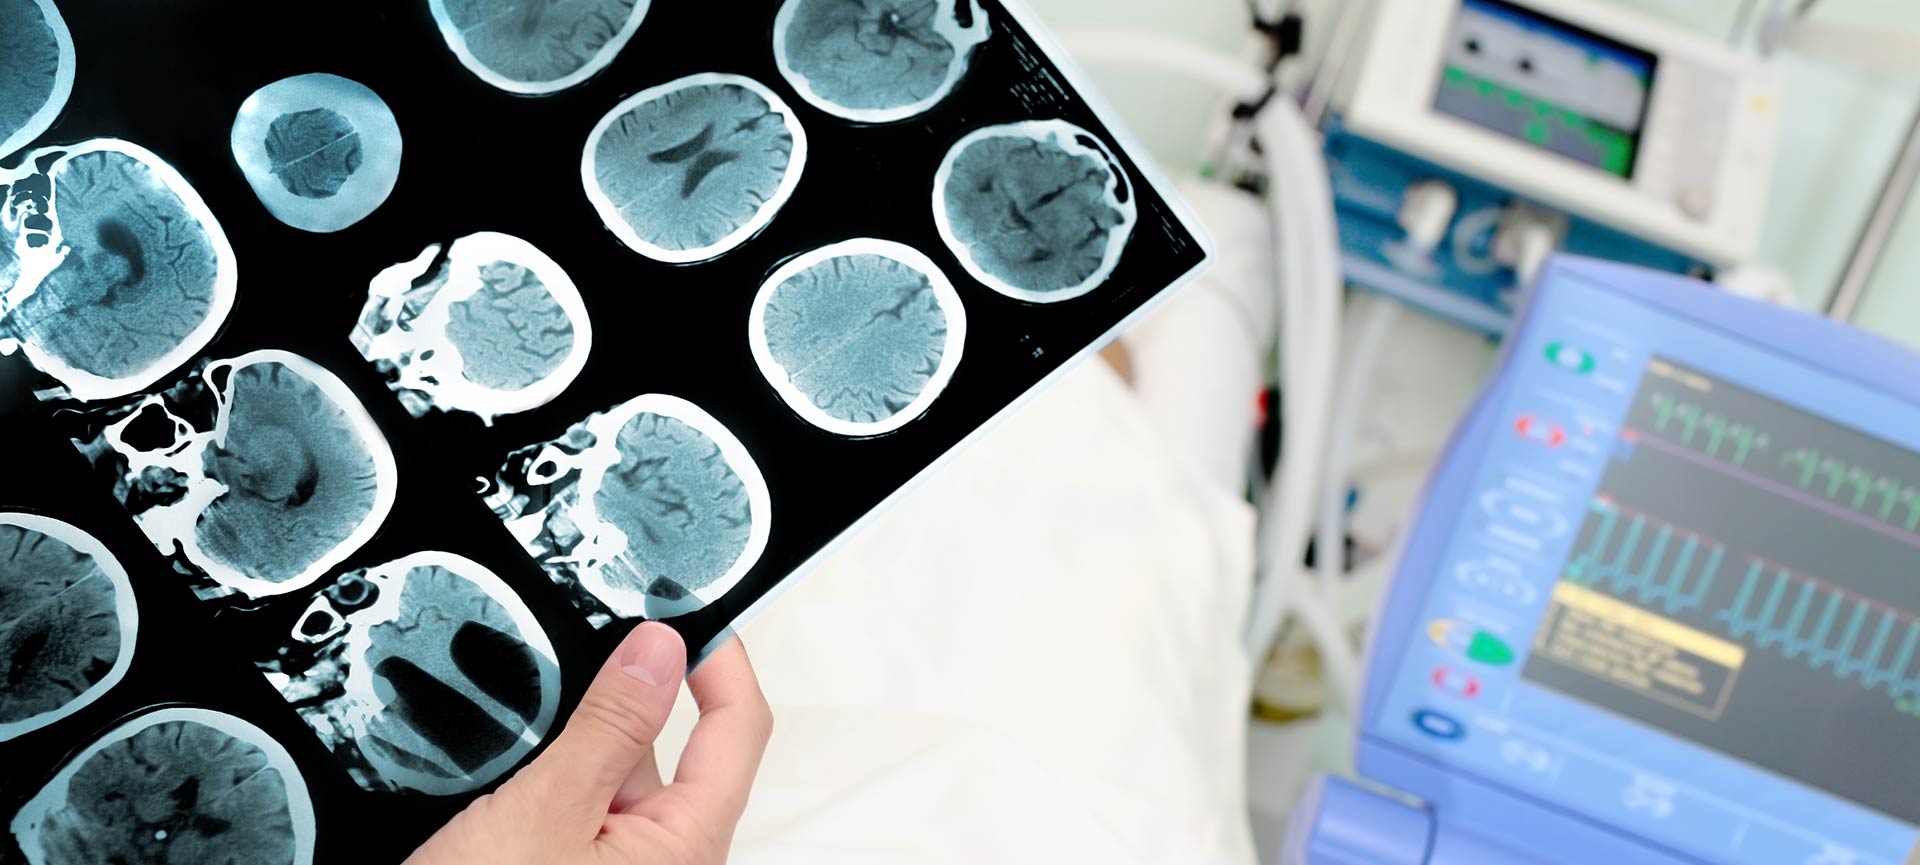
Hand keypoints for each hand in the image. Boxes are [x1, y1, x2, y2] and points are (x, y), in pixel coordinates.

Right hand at [408, 622, 771, 864]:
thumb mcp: (548, 813)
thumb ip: (611, 727)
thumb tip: (661, 647)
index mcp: (689, 845)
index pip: (738, 728)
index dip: (722, 660)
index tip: (685, 608)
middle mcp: (665, 861)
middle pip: (668, 749)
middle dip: (619, 699)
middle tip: (571, 644)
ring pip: (609, 776)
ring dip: (569, 740)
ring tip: (517, 716)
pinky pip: (574, 808)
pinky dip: (546, 775)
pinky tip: (497, 765)